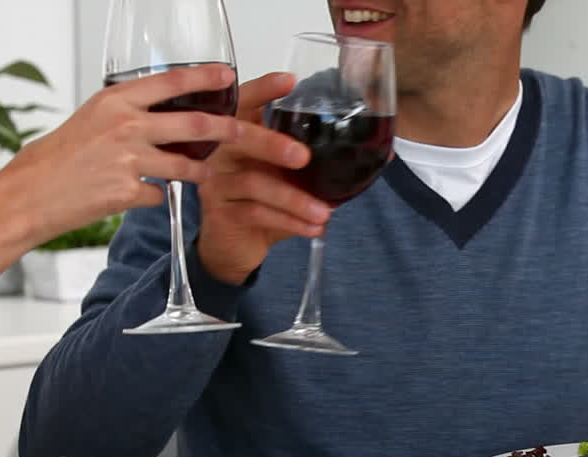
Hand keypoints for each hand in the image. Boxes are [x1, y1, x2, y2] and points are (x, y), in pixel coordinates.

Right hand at [0, 64, 242, 242]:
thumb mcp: (90, 120)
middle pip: (194, 124)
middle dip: (227, 129)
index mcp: (114, 102)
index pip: (172, 82)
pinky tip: (143, 195)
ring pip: (186, 165)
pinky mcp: (129, 193)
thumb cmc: (54, 160)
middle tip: (242, 131)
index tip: (227, 76)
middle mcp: (125, 127)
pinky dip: (157, 196)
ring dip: (201, 171)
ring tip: (205, 173)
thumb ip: (126, 116)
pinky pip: (160, 195)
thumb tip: (158, 116)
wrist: (28, 195)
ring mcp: (129, 161)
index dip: (205, 78)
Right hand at [196, 72, 334, 284]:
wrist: (236, 245)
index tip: (289, 80)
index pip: (245, 102)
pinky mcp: (220, 212)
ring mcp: (216, 182)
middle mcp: (222, 153)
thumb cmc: (263, 203)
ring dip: (295, 199)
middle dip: (273, 144)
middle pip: (241, 137)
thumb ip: (310, 162)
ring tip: (324, 213)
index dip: (263, 89)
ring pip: (254, 183)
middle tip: (304, 157)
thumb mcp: (287, 177)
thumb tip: (371, 152)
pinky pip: (255, 213)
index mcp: (240, 135)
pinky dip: (289, 221)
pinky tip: (313, 228)